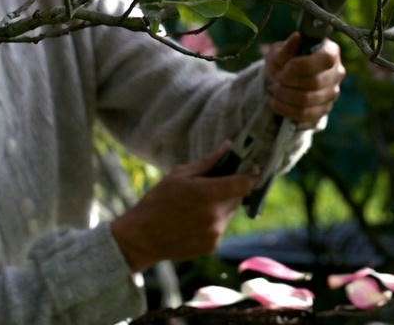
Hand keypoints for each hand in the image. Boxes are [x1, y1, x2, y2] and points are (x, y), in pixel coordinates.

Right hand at [110, 144, 256, 272]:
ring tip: (197, 205)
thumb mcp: (179, 175)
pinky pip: (221, 227)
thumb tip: (228, 146)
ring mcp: (215, 233)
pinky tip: (193, 221)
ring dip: (221, 206)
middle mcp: (216, 215)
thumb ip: (208, 162)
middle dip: (230, 190)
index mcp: (208, 194)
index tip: (251, 169)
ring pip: (229, 213)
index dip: (250, 175)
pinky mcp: (212, 246)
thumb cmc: (157, 201)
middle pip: (237, 197)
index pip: (244, 183)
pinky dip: (213, 222)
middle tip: (212, 186)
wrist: (141, 238)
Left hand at [263, 33, 345, 125]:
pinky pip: (305, 115)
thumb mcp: (280, 51)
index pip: (325, 59)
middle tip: (275, 80)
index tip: (284, 69)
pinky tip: (275, 102)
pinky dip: (285, 109)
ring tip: (273, 90)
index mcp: (331, 52)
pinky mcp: (324, 110)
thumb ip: (287, 47)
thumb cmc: (284, 60)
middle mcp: (337, 73)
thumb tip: (297, 37)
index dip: (302, 66)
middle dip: (289, 83)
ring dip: (284, 96)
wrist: (282, 79)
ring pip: (308, 101)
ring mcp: (332, 93)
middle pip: (315, 83)